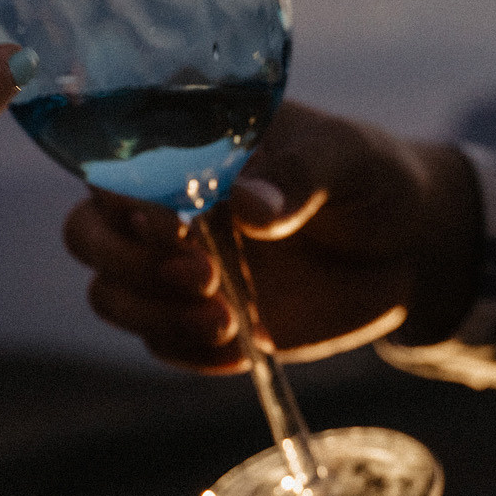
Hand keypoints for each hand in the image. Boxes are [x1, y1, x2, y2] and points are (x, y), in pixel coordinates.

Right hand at [62, 101, 481, 372]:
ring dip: (153, 315)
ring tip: (226, 321)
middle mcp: (163, 203)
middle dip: (129, 263)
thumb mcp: (347, 159)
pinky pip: (159, 345)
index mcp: (185, 144)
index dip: (126, 197)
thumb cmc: (369, 179)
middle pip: (86, 234)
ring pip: (110, 295)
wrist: (409, 248)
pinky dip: (189, 351)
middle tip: (204, 276)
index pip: (114, 162)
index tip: (176, 224)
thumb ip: (300, 175)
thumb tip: (250, 206)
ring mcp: (174, 266)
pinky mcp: (198, 320)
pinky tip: (242, 347)